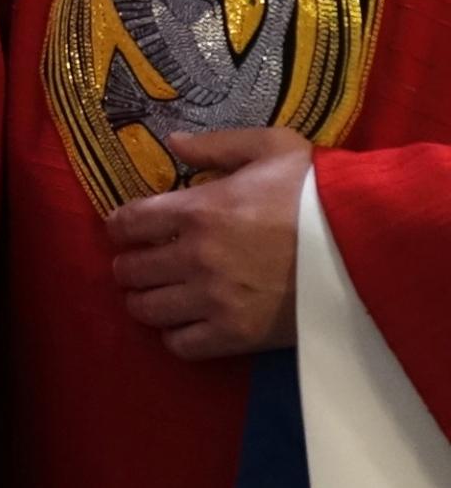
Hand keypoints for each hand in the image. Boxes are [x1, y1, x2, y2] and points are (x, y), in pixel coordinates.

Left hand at [106, 127, 312, 360]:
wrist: (368, 244)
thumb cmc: (320, 192)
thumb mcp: (273, 148)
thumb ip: (217, 145)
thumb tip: (173, 142)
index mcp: (198, 209)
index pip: (127, 223)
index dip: (119, 226)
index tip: (125, 229)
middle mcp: (196, 256)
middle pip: (130, 270)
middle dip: (129, 264)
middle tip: (140, 263)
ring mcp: (214, 299)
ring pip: (147, 309)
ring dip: (145, 300)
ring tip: (156, 294)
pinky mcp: (237, 335)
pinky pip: (181, 345)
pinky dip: (176, 335)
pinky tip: (186, 322)